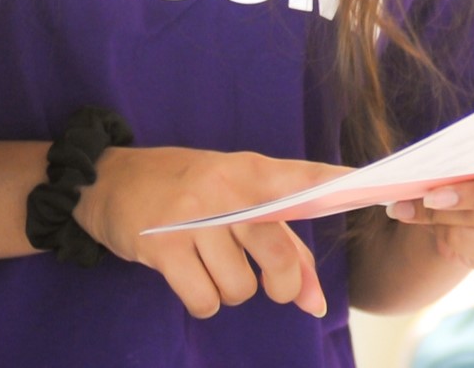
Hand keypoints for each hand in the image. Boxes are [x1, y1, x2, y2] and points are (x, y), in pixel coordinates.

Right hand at [75, 146, 353, 317]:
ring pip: (239, 286)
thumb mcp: (234, 200)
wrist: (107, 180)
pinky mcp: (162, 246)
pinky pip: (204, 299)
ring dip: (230, 292)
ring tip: (211, 267)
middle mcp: (225, 190)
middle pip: (276, 252)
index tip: (367, 186)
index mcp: (251, 171)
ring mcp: (191, 217)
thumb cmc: (185, 190)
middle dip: (282, 284)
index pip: (301, 178)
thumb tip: (316, 302)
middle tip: (272, 286)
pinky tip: (190, 278)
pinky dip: (203, 302)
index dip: (335, 184)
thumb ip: (284, 247)